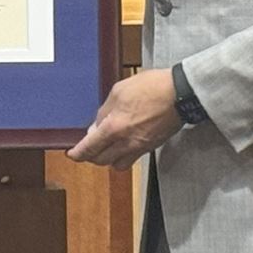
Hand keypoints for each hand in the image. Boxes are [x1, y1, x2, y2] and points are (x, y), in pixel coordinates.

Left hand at [68, 67, 182, 166]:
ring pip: (117, 164)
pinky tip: (124, 142)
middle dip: (92, 156)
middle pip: (102, 161)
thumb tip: (96, 126)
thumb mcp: (119, 91)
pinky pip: (133, 158)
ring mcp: (140, 147)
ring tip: (107, 146)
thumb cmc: (152, 87)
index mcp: (114, 128)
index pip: (89, 148)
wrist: (180, 94)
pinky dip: (124, 154)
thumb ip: (104, 111)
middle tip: (88, 148)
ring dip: (109, 158)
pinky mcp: (152, 146)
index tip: (72, 154)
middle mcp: (126, 142)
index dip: (78, 154)